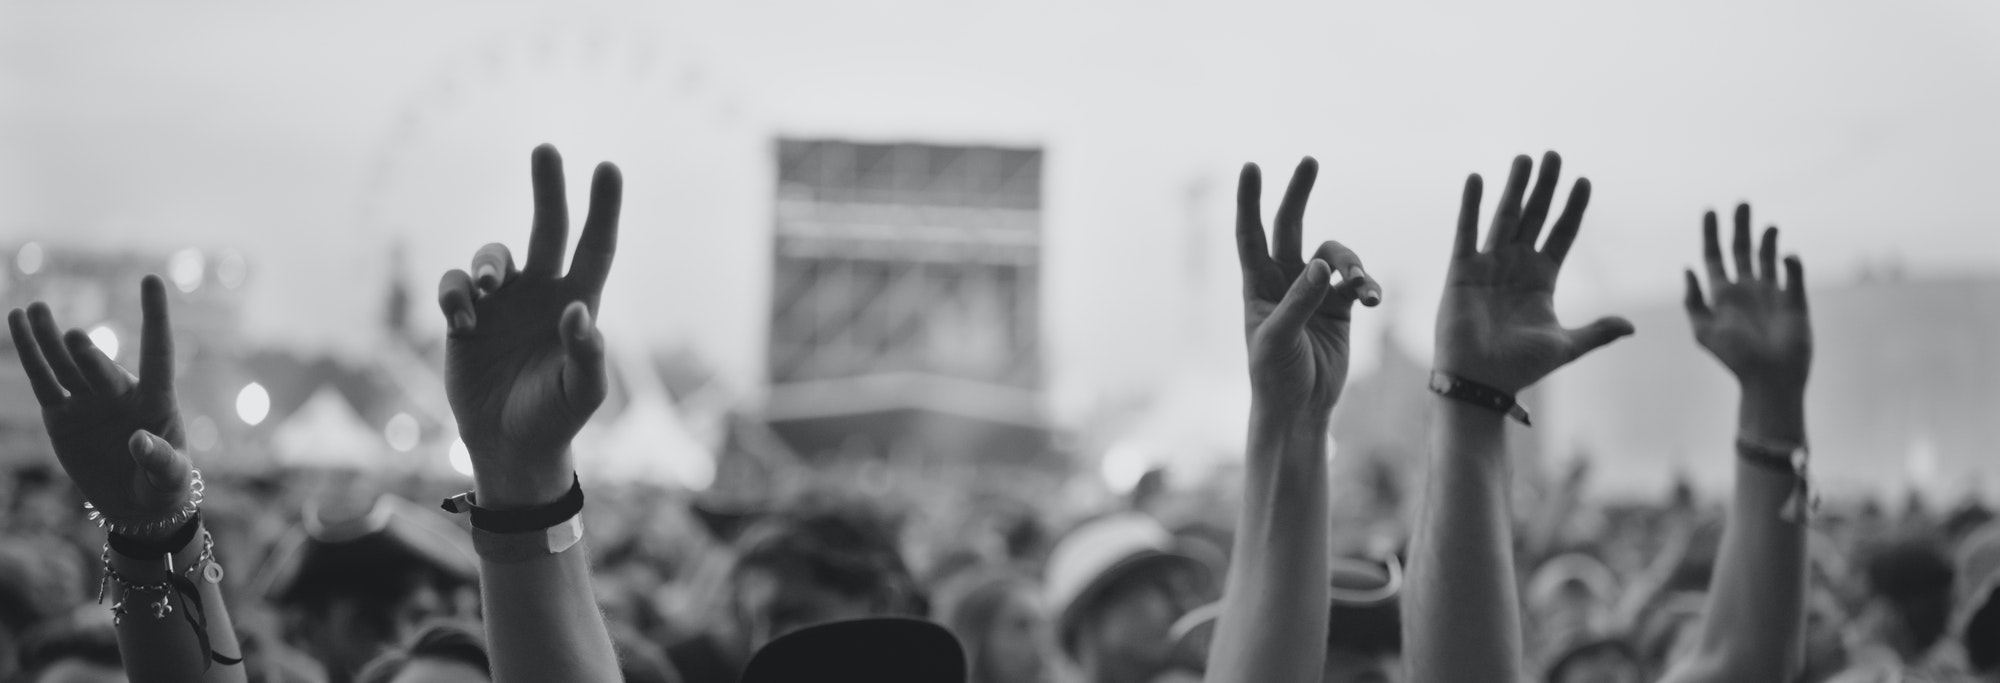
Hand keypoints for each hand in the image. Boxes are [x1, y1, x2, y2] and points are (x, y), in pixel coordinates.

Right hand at [7, 276, 193, 540]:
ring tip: (34, 310)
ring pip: (66, 367)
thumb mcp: (170, 477)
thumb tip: (139, 441)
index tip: (150, 280)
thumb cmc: (164, 486)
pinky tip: (16, 322)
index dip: (154, 318)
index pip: (158, 353)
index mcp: (157, 401)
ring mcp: (89, 402)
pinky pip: (43, 382)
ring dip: (49, 339)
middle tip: (76, 340)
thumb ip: (160, 459)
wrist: (137, 504)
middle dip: (91, 359)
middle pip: (102, 371)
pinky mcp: (61, 416)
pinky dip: (29, 354)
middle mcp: (121, 394)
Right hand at [437, 144, 620, 507]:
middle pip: (547, 227)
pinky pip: (453, 286)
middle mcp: (542, 293)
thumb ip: (587, 353)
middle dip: (548, 188)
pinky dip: (453, 294)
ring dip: (487, 263)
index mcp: (578, 302)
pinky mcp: (464, 318)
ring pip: (492, 255)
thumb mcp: (583, 392)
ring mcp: (501, 303)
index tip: (608, 167)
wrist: (510, 443)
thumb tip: (578, 311)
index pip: (595, 247)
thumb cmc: (556, 416)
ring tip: (485, 289)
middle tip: (546, 148)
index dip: (603, 209)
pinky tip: (461, 322)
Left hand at [1235, 158, 1380, 420]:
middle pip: (1290, 227)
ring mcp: (1313, 292)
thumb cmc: (1275, 376)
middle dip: (1298, 194)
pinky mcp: (1340, 307)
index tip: (1251, 165)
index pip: (1249, 235)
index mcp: (1257, 285)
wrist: (1300, 408)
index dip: (1248, 201)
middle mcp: (1284, 281)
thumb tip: (1321, 264)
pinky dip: (1367, 286)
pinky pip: (1357, 282)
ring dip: (1351, 263)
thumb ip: (1300, 300)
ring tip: (1360, 287)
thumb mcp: (1279, 338)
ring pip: (1335, 255)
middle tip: (1310, 160)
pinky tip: (1372, 299)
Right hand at [1434, 152, 1632, 392]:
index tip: (1585, 181)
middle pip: (1534, 217)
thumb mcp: (1566, 345)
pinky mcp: (1462, 271)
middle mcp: (1515, 267)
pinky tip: (1477, 179)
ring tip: (1525, 158)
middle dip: (1545, 187)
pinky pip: (1467, 232)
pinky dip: (1470, 205)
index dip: (1573, 209)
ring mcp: (1488, 266)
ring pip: (1505, 217)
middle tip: (1554, 155)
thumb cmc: (1520, 367)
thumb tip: (1632, 326)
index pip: (1561, 234)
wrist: (1481, 382)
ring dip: (1515, 187)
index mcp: (1541, 280)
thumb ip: (1597, 331)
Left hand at [1684, 204, 1810, 395]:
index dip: (1711, 234)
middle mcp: (1746, 290)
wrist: (1769, 378)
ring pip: (1769, 259)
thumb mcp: (1704, 331)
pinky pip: (1794, 274)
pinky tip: (1786, 255)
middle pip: (1742, 250)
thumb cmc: (1735, 358)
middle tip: (1742, 203)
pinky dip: (1791, 262)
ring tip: (1769, 226)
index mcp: (1722, 295)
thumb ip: (1693, 301)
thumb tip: (1687, 269)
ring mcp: (1771, 294)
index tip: (1710, 210)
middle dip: (1741, 227)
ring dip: (1768, 240)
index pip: (1714, 257)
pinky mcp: (1795, 301)